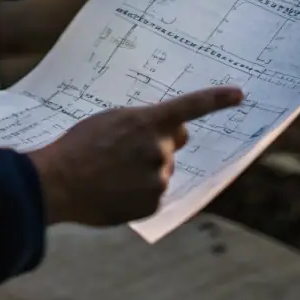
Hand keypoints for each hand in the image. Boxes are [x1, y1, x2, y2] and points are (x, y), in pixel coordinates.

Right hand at [29, 86, 243, 226]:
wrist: (59, 182)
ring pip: (161, 171)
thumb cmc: (78, 146)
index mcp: (147, 122)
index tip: (240, 94)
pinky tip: (114, 191)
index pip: (190, 107)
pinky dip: (138, 193)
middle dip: (158, 144)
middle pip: (172, 144)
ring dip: (144, 171)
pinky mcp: (152, 205)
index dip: (217, 99)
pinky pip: (152, 195)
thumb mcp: (110, 121)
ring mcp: (157, 179)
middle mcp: (159, 150)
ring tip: (110, 174)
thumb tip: (173, 135)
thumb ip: (144, 125)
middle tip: (125, 150)